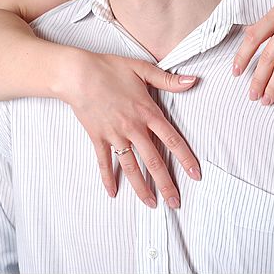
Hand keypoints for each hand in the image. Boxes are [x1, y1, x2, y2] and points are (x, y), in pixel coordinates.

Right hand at [59, 50, 200, 208]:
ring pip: (131, 167)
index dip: (185, 159)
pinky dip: (108, 178)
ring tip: (152, 204)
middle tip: (175, 203)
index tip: (195, 175)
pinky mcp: (98, 138)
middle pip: (154, 161)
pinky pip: (104, 162)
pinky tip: (113, 193)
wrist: (78, 73)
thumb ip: (169, 79)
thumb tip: (193, 80)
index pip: (172, 140)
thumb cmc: (110, 68)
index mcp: (148, 112)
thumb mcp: (143, 69)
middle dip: (166, 184)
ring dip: (142, 188)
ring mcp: (115, 135)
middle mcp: (133, 128)